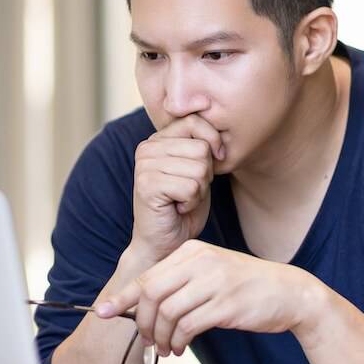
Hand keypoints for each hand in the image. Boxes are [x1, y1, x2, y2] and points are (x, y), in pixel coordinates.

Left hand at [95, 239, 325, 356]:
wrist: (289, 292)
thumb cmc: (244, 286)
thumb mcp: (209, 272)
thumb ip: (178, 282)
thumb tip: (140, 306)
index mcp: (192, 251)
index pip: (147, 276)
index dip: (122, 297)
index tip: (103, 312)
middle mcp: (200, 261)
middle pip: (152, 294)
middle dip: (144, 323)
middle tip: (149, 340)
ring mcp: (214, 281)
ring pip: (168, 313)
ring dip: (162, 337)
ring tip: (168, 348)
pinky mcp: (226, 305)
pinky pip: (188, 326)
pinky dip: (178, 341)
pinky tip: (181, 348)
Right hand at [130, 115, 224, 260]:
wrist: (164, 242)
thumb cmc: (183, 206)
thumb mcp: (196, 169)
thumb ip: (201, 146)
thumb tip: (219, 132)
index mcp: (157, 139)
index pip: (194, 121)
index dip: (213, 140)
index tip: (216, 160)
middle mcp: (147, 148)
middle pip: (201, 148)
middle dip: (205, 174)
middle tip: (187, 190)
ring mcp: (144, 166)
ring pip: (199, 168)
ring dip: (198, 190)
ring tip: (182, 199)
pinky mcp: (147, 185)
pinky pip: (191, 187)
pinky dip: (191, 202)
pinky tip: (177, 207)